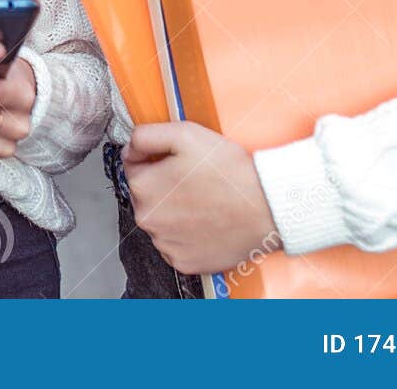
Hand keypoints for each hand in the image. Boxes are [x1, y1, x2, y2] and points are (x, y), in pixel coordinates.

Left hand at [122, 121, 278, 274]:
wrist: (267, 208)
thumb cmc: (230, 172)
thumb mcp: (185, 134)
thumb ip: (146, 135)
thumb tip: (129, 147)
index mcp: (143, 187)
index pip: (133, 166)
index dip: (155, 159)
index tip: (176, 162)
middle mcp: (147, 219)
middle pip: (147, 195)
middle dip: (164, 186)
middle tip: (196, 180)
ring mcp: (165, 244)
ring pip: (161, 221)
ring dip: (175, 211)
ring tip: (205, 202)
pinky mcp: (183, 262)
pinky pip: (176, 244)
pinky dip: (187, 235)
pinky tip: (207, 223)